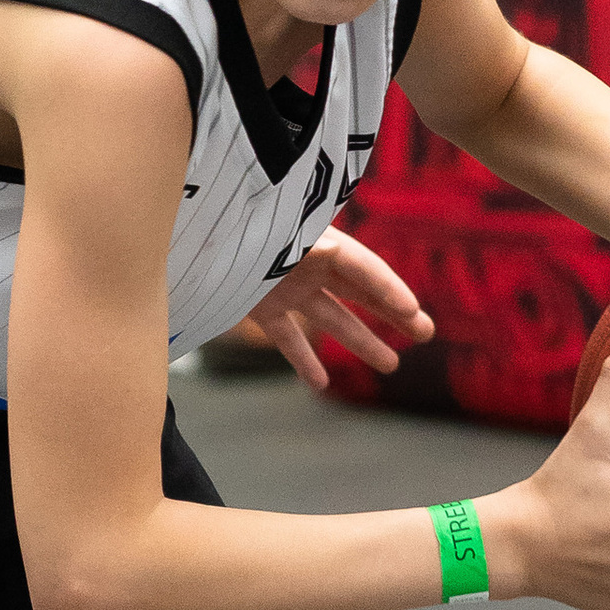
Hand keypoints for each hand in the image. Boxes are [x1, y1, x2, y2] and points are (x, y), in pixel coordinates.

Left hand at [230, 230, 433, 390]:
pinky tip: (321, 385)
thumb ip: (302, 245)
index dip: (389, 290)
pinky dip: (303, 359)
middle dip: (393, 313)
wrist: (184, 231)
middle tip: (424, 334)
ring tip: (390, 366)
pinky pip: (288, 337)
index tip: (414, 314)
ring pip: (332, 319)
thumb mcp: (271, 232)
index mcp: (315, 240)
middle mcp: (307, 263)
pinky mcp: (260, 306)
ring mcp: (285, 286)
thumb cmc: (229, 224)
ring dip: (360, 342)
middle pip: (359, 291)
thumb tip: (338, 254)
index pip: (363, 267)